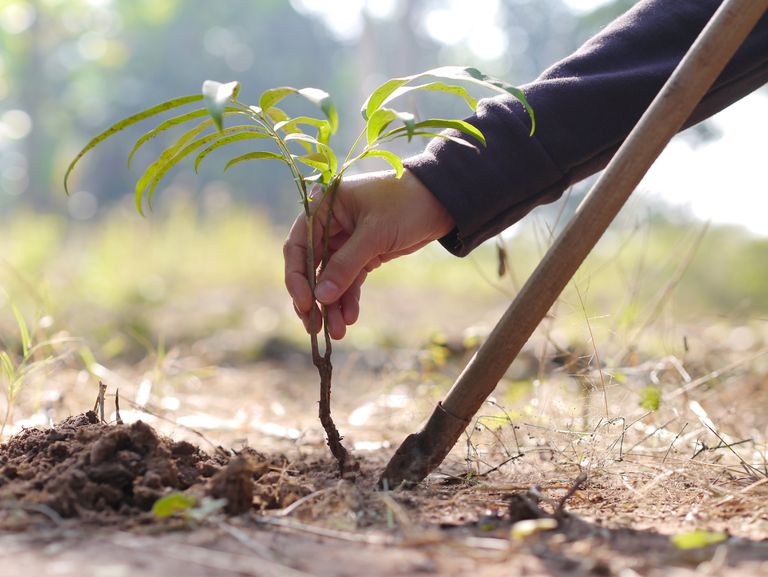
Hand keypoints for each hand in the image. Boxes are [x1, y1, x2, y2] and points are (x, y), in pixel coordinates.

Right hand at [283, 169, 454, 339]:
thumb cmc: (406, 204)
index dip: (297, 277)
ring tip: (338, 331)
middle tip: (314, 327)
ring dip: (332, 305)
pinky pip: (350, 280)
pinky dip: (349, 299)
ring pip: (331, 278)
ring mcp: (346, 241)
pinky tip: (350, 318)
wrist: (442, 201)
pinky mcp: (364, 254)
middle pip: (311, 267)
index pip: (298, 245)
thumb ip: (346, 265)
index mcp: (324, 207)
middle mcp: (330, 225)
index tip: (305, 303)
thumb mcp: (374, 233)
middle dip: (314, 298)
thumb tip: (320, 297)